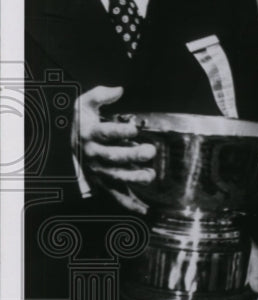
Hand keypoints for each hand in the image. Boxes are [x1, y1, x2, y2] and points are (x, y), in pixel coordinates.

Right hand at [73, 86, 155, 211]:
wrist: (66, 140)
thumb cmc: (82, 120)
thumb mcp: (84, 103)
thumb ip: (100, 95)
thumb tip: (118, 90)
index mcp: (90, 133)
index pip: (104, 133)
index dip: (119, 131)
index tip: (134, 128)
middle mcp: (94, 154)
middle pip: (113, 156)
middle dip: (131, 155)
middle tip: (149, 151)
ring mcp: (98, 170)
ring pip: (115, 176)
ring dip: (133, 177)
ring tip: (150, 175)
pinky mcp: (103, 181)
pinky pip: (116, 194)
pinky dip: (129, 203)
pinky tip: (144, 210)